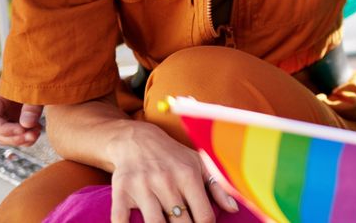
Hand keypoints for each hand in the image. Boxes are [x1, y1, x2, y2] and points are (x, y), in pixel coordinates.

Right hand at [0, 80, 43, 146]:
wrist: (47, 69)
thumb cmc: (41, 74)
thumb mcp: (37, 87)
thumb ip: (32, 106)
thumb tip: (26, 125)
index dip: (4, 128)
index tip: (22, 129)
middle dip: (13, 137)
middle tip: (32, 135)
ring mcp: (7, 115)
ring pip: (3, 137)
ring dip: (19, 140)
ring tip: (36, 133)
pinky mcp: (16, 120)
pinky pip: (15, 136)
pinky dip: (25, 139)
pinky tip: (37, 130)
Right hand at [106, 121, 238, 222]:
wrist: (136, 140)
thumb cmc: (173, 156)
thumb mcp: (198, 164)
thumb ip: (217, 187)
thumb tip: (234, 209)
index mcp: (188, 176)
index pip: (204, 216)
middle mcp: (166, 181)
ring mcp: (142, 187)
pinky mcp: (121, 191)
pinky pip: (121, 219)